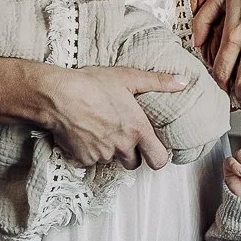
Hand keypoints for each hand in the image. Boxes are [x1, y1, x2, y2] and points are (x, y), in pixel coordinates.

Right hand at [38, 64, 184, 170]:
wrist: (58, 95)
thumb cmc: (92, 84)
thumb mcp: (127, 77)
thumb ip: (157, 82)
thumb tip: (182, 82)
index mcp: (138, 130)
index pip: (158, 160)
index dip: (157, 157)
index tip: (152, 149)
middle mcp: (122, 146)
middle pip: (133, 163)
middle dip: (130, 153)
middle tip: (121, 135)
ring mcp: (102, 154)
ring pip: (110, 160)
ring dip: (108, 150)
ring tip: (98, 128)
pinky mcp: (83, 158)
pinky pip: (90, 160)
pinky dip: (88, 151)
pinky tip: (83, 133)